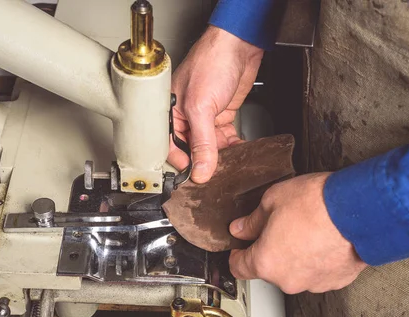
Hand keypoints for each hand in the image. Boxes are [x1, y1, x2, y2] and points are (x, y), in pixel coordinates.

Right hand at [170, 26, 263, 182]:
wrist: (239, 46)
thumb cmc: (211, 62)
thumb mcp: (201, 107)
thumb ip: (202, 142)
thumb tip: (201, 170)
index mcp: (169, 114)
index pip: (169, 149)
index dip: (181, 165)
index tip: (194, 178)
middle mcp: (184, 117)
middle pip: (190, 150)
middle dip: (203, 162)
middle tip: (214, 175)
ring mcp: (204, 117)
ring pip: (208, 147)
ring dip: (219, 156)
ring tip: (228, 166)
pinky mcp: (221, 115)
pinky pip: (223, 139)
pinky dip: (231, 147)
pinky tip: (238, 152)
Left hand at [228, 173, 367, 293]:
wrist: (361, 209)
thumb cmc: (319, 203)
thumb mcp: (273, 200)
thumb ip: (252, 220)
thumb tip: (241, 228)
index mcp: (266, 262)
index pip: (239, 268)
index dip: (237, 255)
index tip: (240, 248)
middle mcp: (288, 280)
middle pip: (270, 268)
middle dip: (271, 250)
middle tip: (281, 227)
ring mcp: (314, 284)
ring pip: (296, 272)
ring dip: (296, 256)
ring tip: (307, 230)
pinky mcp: (336, 281)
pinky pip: (319, 272)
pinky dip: (318, 260)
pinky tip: (323, 239)